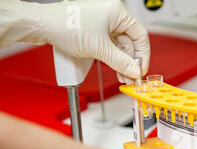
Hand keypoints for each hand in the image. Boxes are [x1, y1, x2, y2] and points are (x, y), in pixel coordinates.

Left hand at [3, 0, 149, 82]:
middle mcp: (112, 14)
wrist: (42, 25)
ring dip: (122, 61)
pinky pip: (109, 44)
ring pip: (119, 44)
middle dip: (131, 61)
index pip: (140, 35)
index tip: (140, 70)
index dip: (142, 55)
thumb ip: (121, 62)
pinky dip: (112, 57)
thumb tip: (135, 71)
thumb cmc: (65, 26)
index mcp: (117, 12)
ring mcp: (102, 21)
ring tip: (122, 76)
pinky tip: (114, 67)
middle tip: (131, 76)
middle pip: (130, 41)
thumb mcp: (99, 48)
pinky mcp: (94, 28)